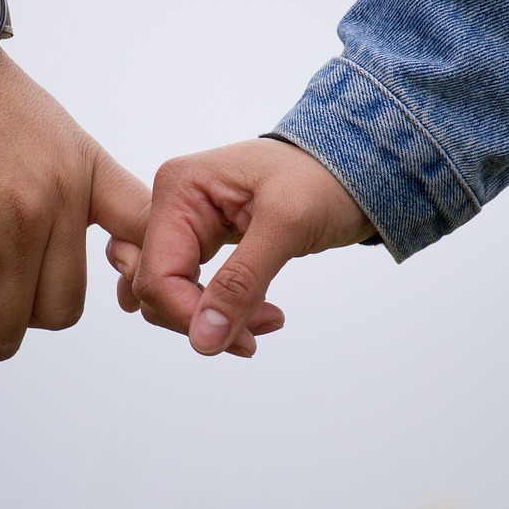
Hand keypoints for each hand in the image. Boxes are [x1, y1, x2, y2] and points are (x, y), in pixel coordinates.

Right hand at [109, 138, 376, 355]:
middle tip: (262, 328)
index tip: (245, 339)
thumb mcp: (287, 225)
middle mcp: (172, 204)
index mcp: (178, 187)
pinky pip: (190, 290)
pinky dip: (218, 310)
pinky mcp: (201, 242)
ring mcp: (184, 224)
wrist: (352, 169)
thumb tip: (203, 339)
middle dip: (206, 319)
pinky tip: (254, 312)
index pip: (157, 275)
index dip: (191, 316)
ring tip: (267, 318)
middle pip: (156, 289)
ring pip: (170, 295)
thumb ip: (240, 282)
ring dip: (213, 319)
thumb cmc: (323, 179)